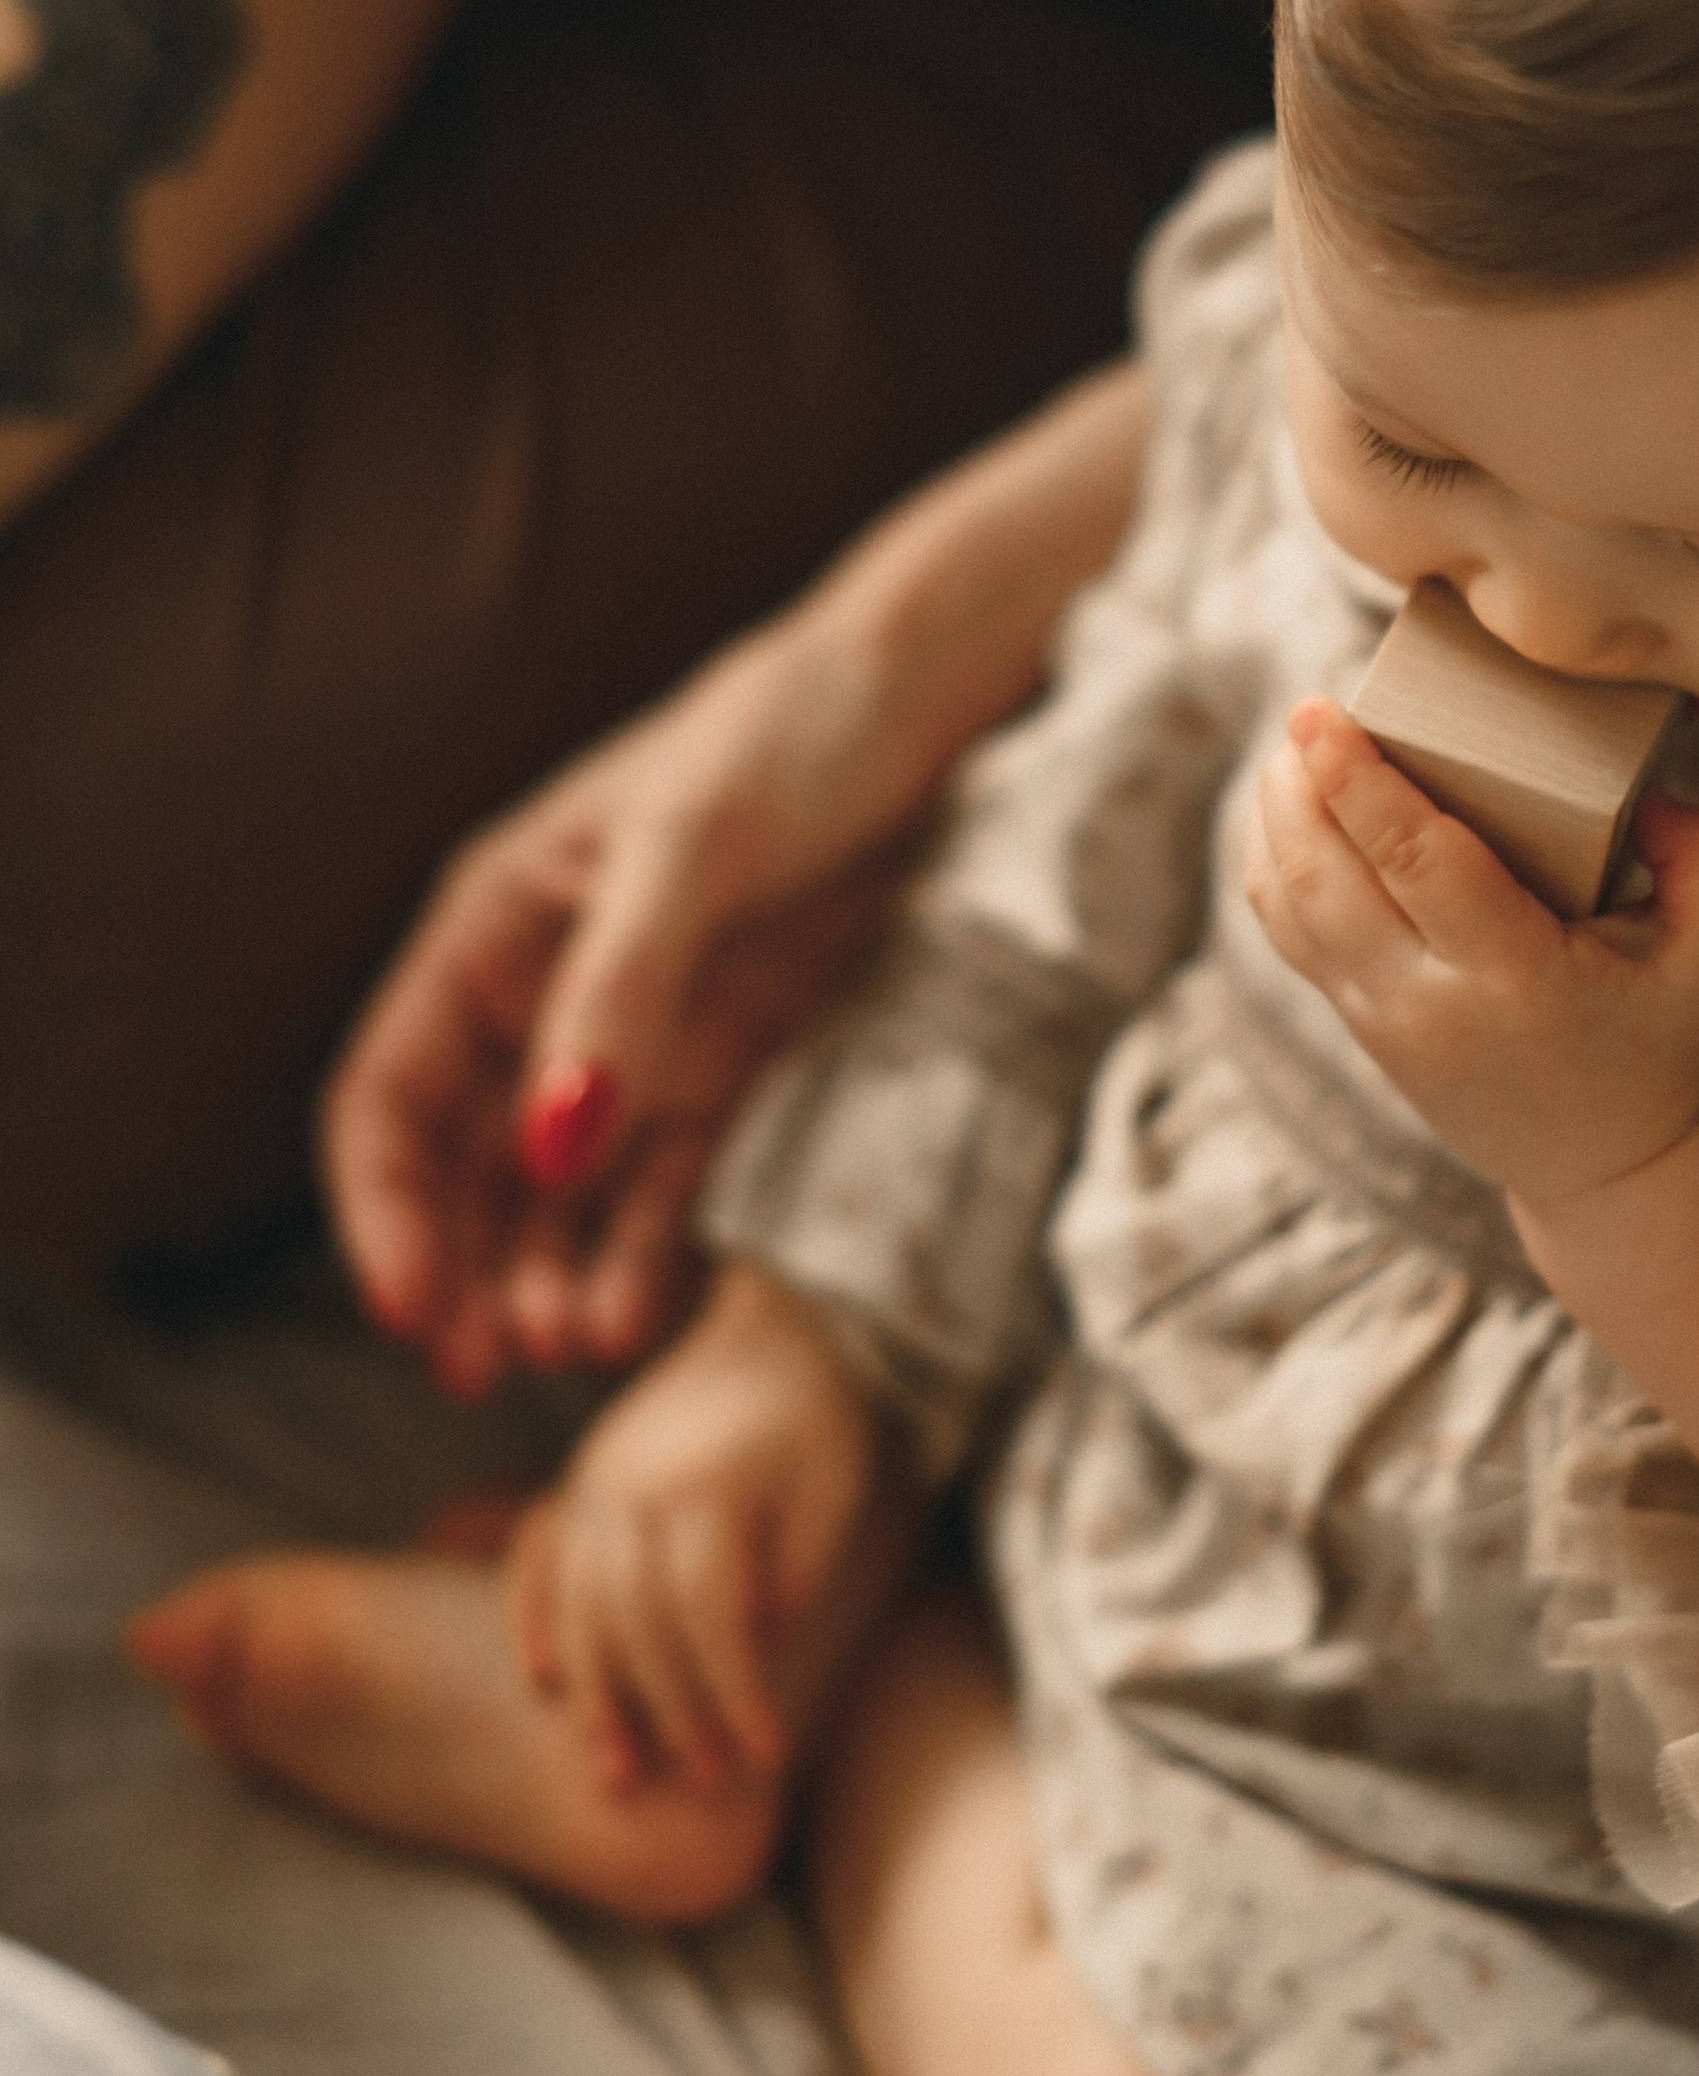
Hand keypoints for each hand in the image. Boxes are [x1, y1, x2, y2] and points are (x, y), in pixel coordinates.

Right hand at [322, 360, 1145, 1397]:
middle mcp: (552, 992)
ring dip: (545, 1276)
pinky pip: (665, 1182)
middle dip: (459, 1269)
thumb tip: (554, 1144)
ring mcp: (645, 1035)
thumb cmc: (793, 736)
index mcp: (496, 924)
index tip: (406, 1306)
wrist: (939, 704)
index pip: (394, 1089)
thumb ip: (622, 992)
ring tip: (568, 1352)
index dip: (382, 1203)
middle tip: (479, 1371)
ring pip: (558, 1193)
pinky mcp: (736, 1062)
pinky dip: (639, 1250)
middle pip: (464, 1164)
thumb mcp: (693, 849)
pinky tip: (635, 1314)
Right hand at [509, 1258, 878, 1793]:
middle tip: (702, 1776)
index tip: (763, 1754)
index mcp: (711, 1485)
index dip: (734, 1692)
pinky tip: (544, 1680)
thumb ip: (798, 1571)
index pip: (709, 1614)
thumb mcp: (837, 1488)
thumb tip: (753, 1650)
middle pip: (635, 1620)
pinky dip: (532, 1618)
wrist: (770, 1327)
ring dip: (595, 1691)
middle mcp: (637, 1486)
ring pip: (577, 1602)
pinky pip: (534, 1553)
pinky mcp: (579, 1481)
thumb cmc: (817, 1421)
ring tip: (614, 1771)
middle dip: (668, 1709)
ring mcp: (597, 1482)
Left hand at [1242, 700, 1698, 1206]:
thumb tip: (1649, 784)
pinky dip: (1269, 864)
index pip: (1417, 864)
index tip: (1320, 714)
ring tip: (1291, 749)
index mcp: (1515, 975)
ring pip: (1288, 907)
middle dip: (1297, 784)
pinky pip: (1288, 934)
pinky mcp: (1359, 1026)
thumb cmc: (1658, 1044)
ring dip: (1273, 819)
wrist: (1607, 1171)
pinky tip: (1285, 810)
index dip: (1358, 783)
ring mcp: (1382, 1019)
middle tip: (1306, 707)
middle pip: (1323, 878)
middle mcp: (1430, 1000)